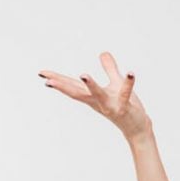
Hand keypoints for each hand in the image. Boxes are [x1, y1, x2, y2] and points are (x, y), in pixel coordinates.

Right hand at [38, 51, 152, 140]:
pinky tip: (130, 72)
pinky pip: (125, 94)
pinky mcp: (124, 107)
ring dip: (91, 85)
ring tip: (83, 74)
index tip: (42, 73)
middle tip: (47, 79)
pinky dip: (128, 83)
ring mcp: (110, 106)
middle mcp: (98, 102)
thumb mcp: (116, 84)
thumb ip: (110, 69)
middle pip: (78, 92)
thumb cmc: (125, 106)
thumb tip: (103, 53)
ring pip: (98, 95)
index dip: (58, 80)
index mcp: (93, 96)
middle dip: (63, 85)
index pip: (73, 86)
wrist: (137, 127)